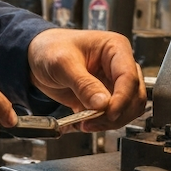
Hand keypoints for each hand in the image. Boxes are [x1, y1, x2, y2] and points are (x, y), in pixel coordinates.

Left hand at [27, 28, 145, 131]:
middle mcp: (119, 65)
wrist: (37, 58)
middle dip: (116, 113)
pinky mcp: (106, 98)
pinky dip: (102, 123)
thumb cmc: (49, 48)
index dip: (122, 98)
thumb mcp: (62, 63)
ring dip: (110, 122)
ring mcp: (114, 83)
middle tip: (93, 121)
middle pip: (133, 96)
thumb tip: (103, 103)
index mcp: (115, 48)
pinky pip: (113, 116)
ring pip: (127, 110)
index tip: (109, 113)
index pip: (129, 76)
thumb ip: (83, 83)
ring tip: (86, 122)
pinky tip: (85, 122)